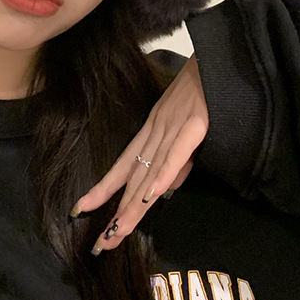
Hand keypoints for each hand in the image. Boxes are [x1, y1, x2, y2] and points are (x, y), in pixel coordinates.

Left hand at [71, 54, 207, 253]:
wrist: (219, 55)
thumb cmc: (203, 88)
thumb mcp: (185, 126)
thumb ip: (176, 157)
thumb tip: (164, 189)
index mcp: (152, 131)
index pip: (122, 166)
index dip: (103, 190)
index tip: (81, 211)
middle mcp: (156, 130)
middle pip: (132, 177)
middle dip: (116, 213)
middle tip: (100, 244)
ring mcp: (175, 126)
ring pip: (149, 170)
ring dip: (133, 204)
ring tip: (117, 232)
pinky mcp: (197, 122)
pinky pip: (178, 152)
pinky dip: (164, 173)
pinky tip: (151, 195)